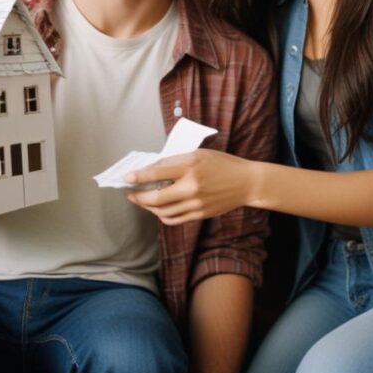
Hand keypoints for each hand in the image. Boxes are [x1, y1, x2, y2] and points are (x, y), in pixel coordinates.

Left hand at [124, 149, 256, 224]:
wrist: (245, 182)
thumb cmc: (222, 164)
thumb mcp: (199, 154)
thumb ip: (177, 161)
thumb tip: (153, 168)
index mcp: (190, 166)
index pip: (157, 172)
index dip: (138, 176)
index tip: (127, 178)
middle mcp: (192, 186)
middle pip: (156, 197)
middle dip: (138, 197)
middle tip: (130, 194)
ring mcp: (196, 203)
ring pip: (163, 211)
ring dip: (148, 207)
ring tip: (142, 201)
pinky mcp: (200, 214)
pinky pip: (174, 219)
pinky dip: (162, 215)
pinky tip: (157, 210)